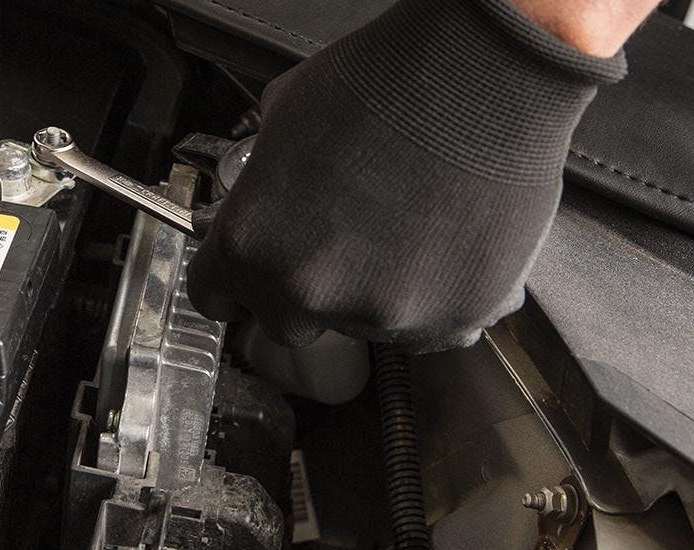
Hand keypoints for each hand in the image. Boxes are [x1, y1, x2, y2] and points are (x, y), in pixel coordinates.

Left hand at [186, 0, 629, 351]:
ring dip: (375, 292)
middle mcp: (306, 291)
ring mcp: (379, 314)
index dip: (233, 281)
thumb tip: (267, 188)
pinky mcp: (448, 321)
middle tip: (341, 242)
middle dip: (306, 292)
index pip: (213, 296)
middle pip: (286, 324)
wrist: (480, 76)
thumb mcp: (286, 115)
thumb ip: (264, 178)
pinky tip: (444, 243)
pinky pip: (428, 330)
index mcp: (250, 243)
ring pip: (363, 325)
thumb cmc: (385, 83)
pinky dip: (434, 298)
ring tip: (406, 226)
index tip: (252, 272)